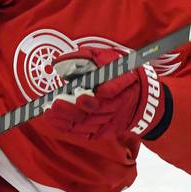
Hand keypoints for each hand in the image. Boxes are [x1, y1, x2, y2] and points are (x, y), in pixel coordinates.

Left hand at [40, 48, 166, 141]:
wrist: (140, 97)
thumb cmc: (117, 73)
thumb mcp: (105, 58)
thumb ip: (84, 57)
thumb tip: (59, 62)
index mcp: (124, 83)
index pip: (112, 90)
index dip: (99, 94)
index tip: (81, 95)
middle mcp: (120, 104)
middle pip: (97, 110)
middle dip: (74, 108)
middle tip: (56, 103)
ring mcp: (114, 120)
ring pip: (90, 124)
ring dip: (68, 120)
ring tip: (50, 112)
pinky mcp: (107, 131)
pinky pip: (88, 134)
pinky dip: (70, 129)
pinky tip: (55, 122)